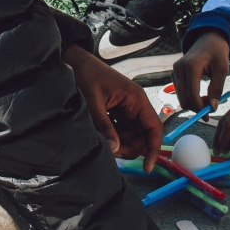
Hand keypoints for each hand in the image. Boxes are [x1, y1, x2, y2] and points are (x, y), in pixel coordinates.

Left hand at [64, 44, 162, 171]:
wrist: (75, 62)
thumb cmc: (86, 75)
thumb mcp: (93, 101)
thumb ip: (104, 125)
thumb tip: (114, 148)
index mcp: (136, 99)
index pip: (154, 128)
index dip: (153, 149)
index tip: (147, 167)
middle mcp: (135, 104)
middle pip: (143, 135)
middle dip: (131, 148)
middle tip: (113, 153)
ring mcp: (126, 108)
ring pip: (131, 135)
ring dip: (121, 144)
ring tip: (104, 145)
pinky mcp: (117, 111)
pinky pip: (121, 130)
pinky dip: (114, 137)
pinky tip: (102, 138)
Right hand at [172, 30, 229, 111]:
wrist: (208, 40)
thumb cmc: (217, 53)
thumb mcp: (222, 69)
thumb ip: (217, 88)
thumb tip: (213, 107)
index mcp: (190, 66)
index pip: (191, 94)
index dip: (199, 107)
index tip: (209, 115)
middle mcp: (178, 69)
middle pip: (183, 98)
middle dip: (196, 107)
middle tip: (211, 108)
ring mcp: (175, 71)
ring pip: (180, 97)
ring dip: (193, 103)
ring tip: (208, 99)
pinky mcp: (175, 74)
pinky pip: (180, 92)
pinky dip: (189, 98)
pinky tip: (201, 95)